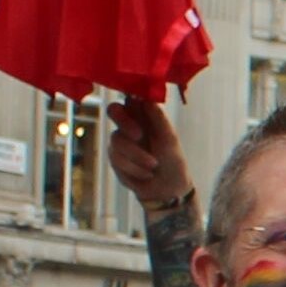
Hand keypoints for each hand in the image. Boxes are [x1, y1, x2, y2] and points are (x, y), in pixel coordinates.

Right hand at [104, 98, 191, 213]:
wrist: (167, 189)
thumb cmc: (172, 160)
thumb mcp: (170, 139)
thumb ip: (158, 119)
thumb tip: (146, 99)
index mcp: (143, 116)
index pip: (129, 97)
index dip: (128, 96)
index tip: (135, 103)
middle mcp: (128, 124)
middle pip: (113, 110)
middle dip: (125, 123)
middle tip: (139, 135)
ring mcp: (119, 142)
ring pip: (116, 140)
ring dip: (137, 156)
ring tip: (154, 165)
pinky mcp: (115, 159)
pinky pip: (117, 159)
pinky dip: (134, 169)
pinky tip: (146, 174)